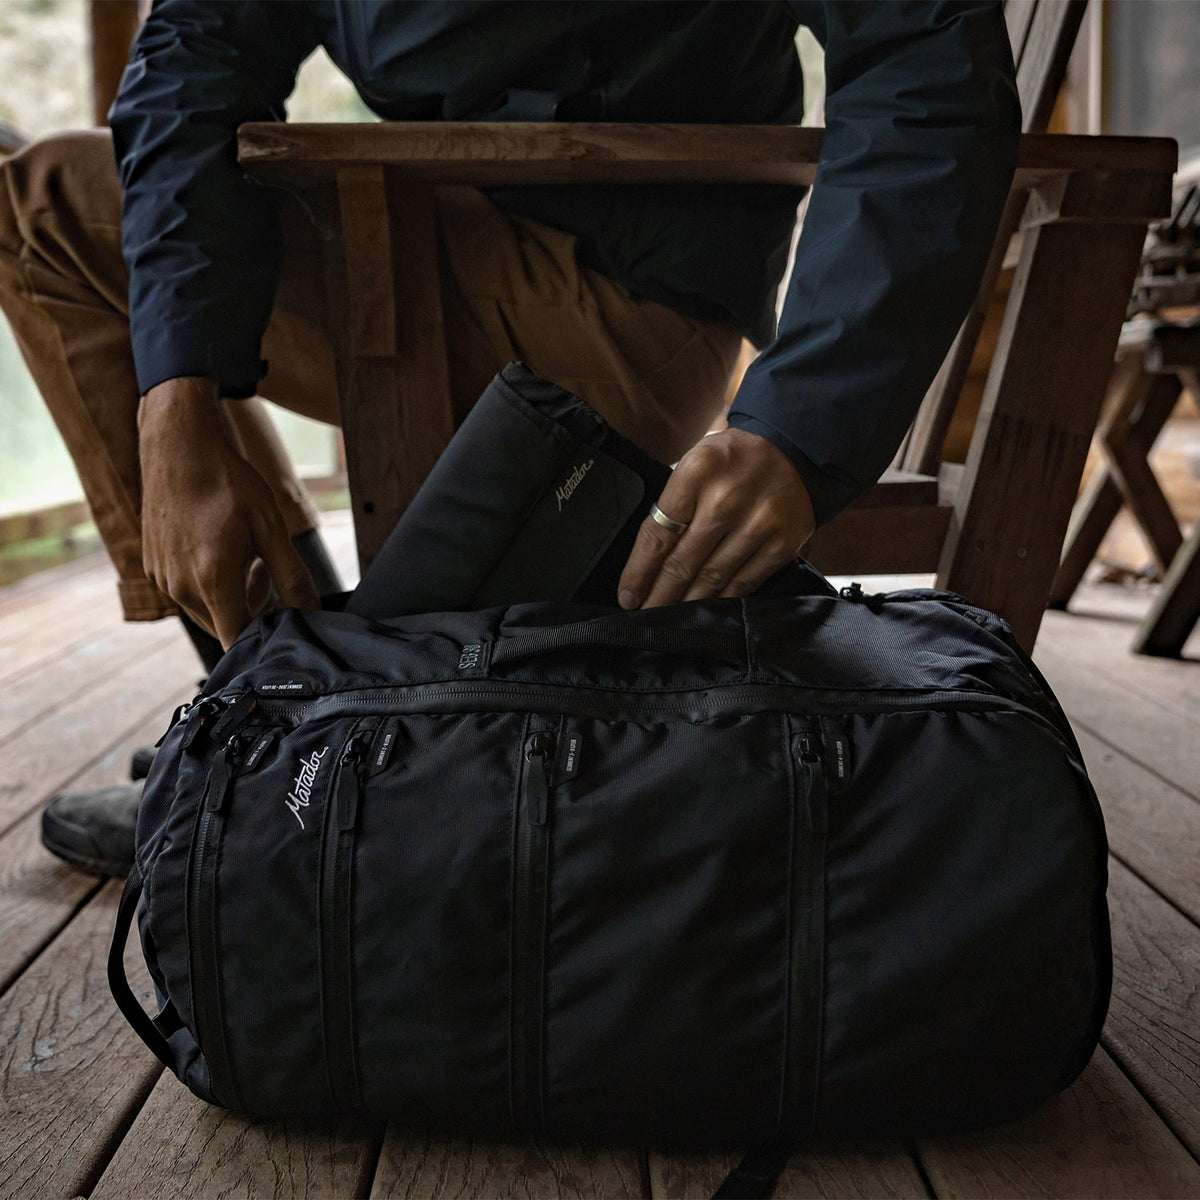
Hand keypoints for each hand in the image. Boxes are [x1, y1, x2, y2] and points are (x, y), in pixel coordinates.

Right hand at [138, 377, 318, 647]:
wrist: (179, 447)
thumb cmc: (229, 484)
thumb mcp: (272, 529)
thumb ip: (292, 578)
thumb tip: (311, 612)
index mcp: (212, 582)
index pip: (236, 640)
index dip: (262, 641)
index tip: (282, 626)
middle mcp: (181, 587)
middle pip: (224, 627)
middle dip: (252, 612)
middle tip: (267, 572)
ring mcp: (163, 579)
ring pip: (206, 611)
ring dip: (232, 597)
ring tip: (248, 557)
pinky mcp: (153, 567)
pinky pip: (187, 592)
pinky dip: (208, 583)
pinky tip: (220, 549)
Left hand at [618, 428, 814, 608]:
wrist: (794, 453)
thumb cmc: (733, 462)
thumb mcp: (696, 462)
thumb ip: (672, 503)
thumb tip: (647, 560)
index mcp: (698, 472)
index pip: (658, 533)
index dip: (639, 571)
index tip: (628, 594)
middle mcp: (727, 498)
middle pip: (682, 561)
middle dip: (659, 593)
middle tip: (645, 613)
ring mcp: (758, 523)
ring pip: (712, 577)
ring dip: (688, 601)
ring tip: (671, 614)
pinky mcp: (782, 544)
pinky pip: (744, 582)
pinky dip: (722, 598)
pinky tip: (707, 606)